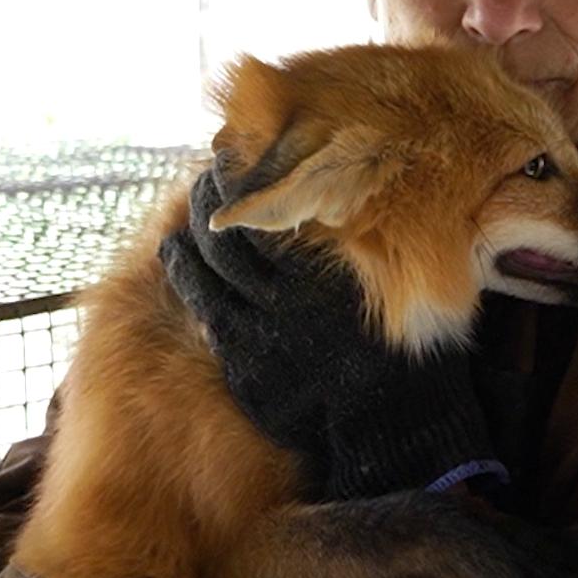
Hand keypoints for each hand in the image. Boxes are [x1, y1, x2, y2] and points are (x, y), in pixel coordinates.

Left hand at [160, 155, 503, 497]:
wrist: (391, 420)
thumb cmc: (400, 343)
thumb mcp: (391, 279)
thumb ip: (356, 241)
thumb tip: (323, 194)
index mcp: (331, 267)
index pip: (268, 203)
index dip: (242, 175)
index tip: (235, 156)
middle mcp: (292, 295)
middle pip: (228, 232)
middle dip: (209, 197)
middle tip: (207, 179)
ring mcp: (262, 330)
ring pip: (205, 267)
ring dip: (189, 234)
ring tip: (188, 217)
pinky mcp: (244, 359)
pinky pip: (202, 304)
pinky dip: (184, 273)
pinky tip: (178, 256)